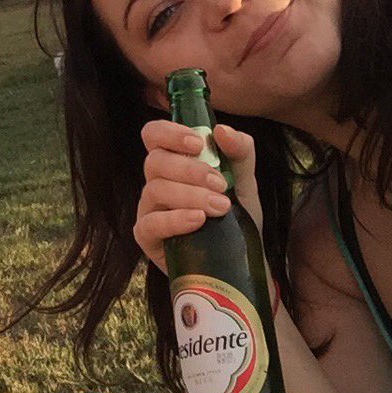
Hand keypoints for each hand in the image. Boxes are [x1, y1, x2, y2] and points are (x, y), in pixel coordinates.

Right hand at [133, 120, 261, 275]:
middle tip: (221, 185)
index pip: (153, 135)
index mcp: (174, 162)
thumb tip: (222, 131)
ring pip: (155, 190)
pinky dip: (175, 219)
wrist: (241, 261)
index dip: (169, 133)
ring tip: (220, 207)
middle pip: (155, 161)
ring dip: (190, 195)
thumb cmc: (236, 217)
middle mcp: (156, 182)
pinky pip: (151, 223)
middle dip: (190, 170)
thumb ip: (239, 152)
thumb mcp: (244, 181)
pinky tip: (197, 220)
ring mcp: (148, 209)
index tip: (198, 143)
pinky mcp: (146, 237)